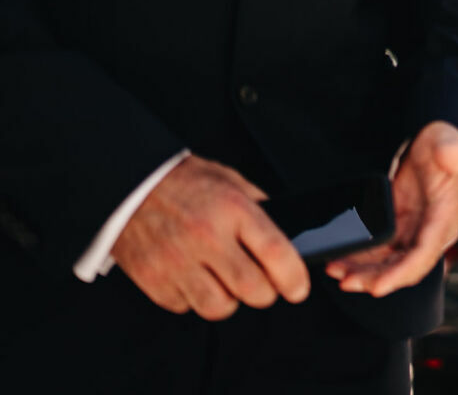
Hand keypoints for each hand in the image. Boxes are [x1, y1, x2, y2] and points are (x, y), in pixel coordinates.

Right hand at [112, 155, 308, 319]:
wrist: (128, 185)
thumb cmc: (183, 182)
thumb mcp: (230, 180)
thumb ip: (259, 207)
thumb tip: (287, 234)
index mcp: (232, 209)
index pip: (274, 252)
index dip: (293, 277)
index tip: (298, 288)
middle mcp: (206, 238)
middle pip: (251, 289)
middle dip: (266, 293)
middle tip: (264, 285)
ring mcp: (177, 261)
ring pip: (219, 307)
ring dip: (229, 300)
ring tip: (225, 282)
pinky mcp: (153, 279)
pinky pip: (185, 306)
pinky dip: (194, 299)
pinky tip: (194, 277)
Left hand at [327, 121, 457, 295]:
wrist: (431, 147)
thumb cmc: (439, 144)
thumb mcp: (444, 141)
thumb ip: (452, 149)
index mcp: (447, 216)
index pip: (425, 253)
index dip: (401, 273)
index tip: (377, 287)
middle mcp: (434, 232)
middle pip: (406, 267)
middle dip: (376, 279)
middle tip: (346, 282)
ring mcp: (417, 235)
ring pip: (391, 265)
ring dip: (365, 274)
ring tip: (336, 271)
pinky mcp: (402, 233)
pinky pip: (381, 255)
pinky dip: (361, 261)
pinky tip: (341, 261)